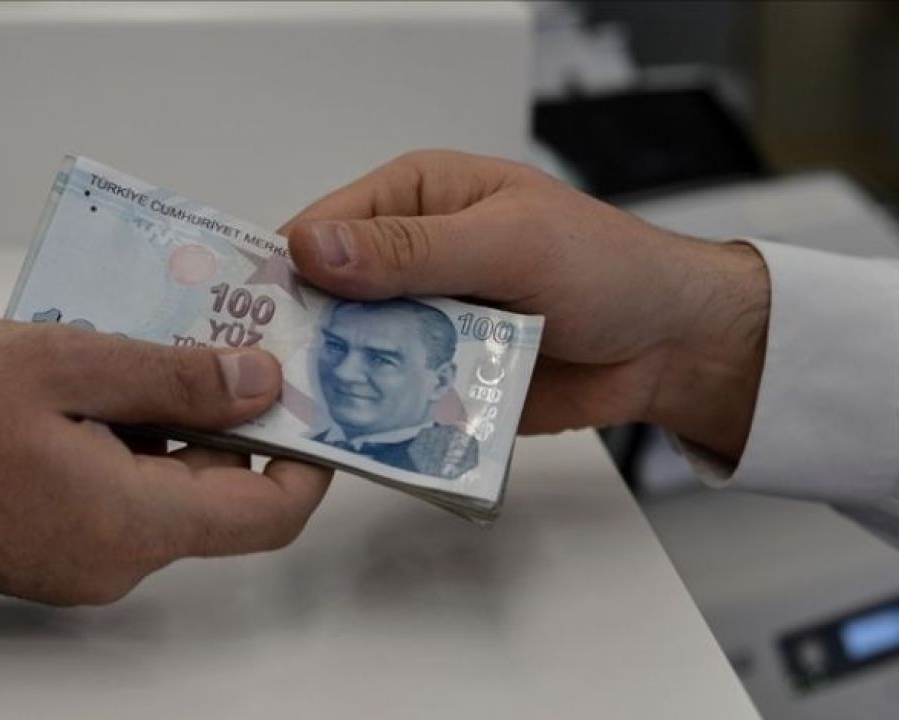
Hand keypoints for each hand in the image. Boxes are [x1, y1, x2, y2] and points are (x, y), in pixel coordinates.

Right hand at [0, 320, 329, 604]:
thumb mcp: (61, 364)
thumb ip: (173, 376)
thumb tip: (261, 385)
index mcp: (129, 522)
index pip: (267, 513)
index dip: (305, 456)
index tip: (307, 395)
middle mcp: (116, 558)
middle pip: (215, 492)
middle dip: (225, 414)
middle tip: (210, 335)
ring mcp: (81, 559)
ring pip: (164, 486)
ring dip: (167, 418)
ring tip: (131, 346)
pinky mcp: (52, 545)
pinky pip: (119, 492)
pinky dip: (124, 438)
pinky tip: (90, 382)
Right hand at [281, 150, 769, 460]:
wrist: (672, 347)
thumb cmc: (607, 267)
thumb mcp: (509, 242)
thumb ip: (413, 249)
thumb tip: (313, 248)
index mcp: (414, 198)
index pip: (322, 228)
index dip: (284, 270)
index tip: (248, 317)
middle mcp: (407, 258)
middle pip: (326, 296)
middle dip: (302, 335)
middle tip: (265, 381)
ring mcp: (422, 319)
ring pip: (352, 351)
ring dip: (336, 380)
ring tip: (302, 416)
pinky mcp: (439, 374)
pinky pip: (391, 393)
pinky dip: (377, 412)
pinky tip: (354, 437)